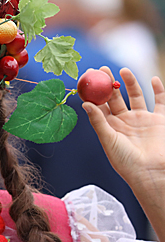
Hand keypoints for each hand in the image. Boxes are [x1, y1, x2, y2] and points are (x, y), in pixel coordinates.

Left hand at [83, 67, 164, 195]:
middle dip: (109, 84)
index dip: (94, 92)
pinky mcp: (158, 121)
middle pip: (115, 98)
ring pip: (136, 96)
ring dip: (130, 83)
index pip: (99, 105)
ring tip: (123, 70)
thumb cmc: (124, 160)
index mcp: (109, 126)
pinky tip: (153, 79)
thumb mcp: (108, 139)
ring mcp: (141, 120)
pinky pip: (160, 102)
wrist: (149, 172)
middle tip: (102, 69)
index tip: (88, 78)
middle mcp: (124, 121)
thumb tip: (85, 103)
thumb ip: (98, 120)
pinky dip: (158, 90)